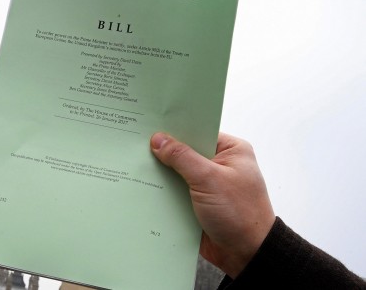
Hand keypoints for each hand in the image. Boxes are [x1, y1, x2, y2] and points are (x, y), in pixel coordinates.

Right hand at [150, 132, 274, 277]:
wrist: (246, 255)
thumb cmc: (239, 213)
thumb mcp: (209, 179)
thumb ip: (182, 157)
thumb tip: (158, 139)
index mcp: (231, 150)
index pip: (198, 131)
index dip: (175, 128)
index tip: (151, 124)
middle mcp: (220, 164)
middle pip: (185, 151)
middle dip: (164, 152)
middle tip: (136, 143)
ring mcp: (208, 184)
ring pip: (177, 172)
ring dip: (161, 173)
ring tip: (132, 163)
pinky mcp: (197, 202)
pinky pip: (175, 191)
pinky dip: (162, 190)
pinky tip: (141, 186)